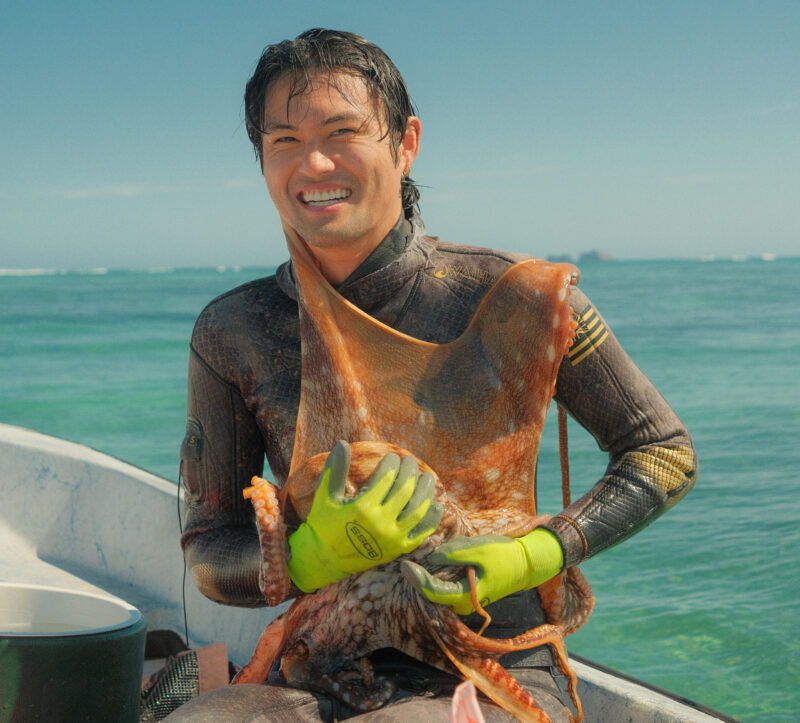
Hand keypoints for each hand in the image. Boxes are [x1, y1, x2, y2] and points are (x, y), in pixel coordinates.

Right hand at [287, 440, 442, 592]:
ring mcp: (392, 538)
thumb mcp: (326, 496)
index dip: (392, 463)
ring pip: (418, 510)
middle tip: (411, 461)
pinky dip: (432, 519)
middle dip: (410, 471)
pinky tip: (437, 505)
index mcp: (363, 508)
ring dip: (425, 491)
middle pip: (405, 490)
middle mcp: (380, 523)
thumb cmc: (324, 524)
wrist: (325, 560)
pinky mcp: (398, 549)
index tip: (393, 456)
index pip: (386, 478)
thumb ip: (336, 470)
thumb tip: (342, 443)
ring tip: (427, 477)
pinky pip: (421, 534)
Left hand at [404, 528, 562, 614]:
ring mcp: (466, 599)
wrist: (526, 563)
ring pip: (439, 590)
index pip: (434, 592)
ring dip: (427, 577)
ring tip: (414, 562)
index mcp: (466, 596)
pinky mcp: (467, 592)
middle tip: (405, 562)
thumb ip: (455, 554)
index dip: (417, 579)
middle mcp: (464, 603)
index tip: (405, 565)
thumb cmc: (505, 556)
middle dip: (419, 579)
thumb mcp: (480, 549)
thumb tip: (432, 557)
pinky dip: (437, 575)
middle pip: (433, 593)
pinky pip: (447, 586)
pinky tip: (431, 562)